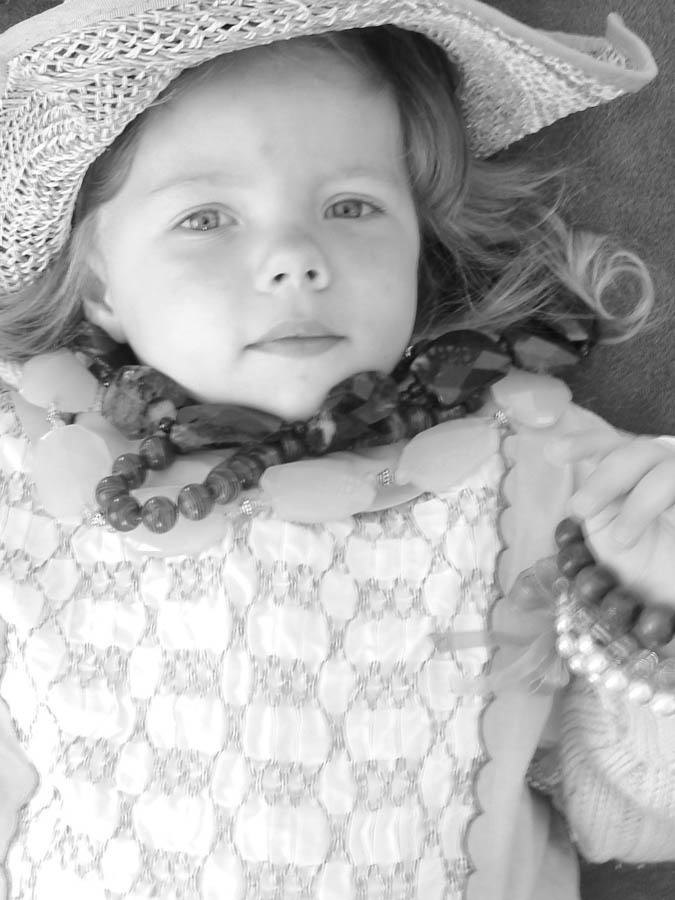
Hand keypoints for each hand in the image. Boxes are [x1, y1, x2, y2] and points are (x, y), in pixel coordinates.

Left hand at [546, 429, 674, 545]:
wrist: (667, 585)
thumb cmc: (637, 554)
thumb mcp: (604, 526)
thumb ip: (591, 500)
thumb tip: (568, 481)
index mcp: (630, 464)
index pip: (607, 444)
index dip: (582, 443)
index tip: (553, 453)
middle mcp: (660, 464)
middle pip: (634, 454)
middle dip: (603, 481)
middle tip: (579, 511)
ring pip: (665, 475)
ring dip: (638, 506)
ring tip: (621, 542)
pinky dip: (668, 513)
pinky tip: (662, 530)